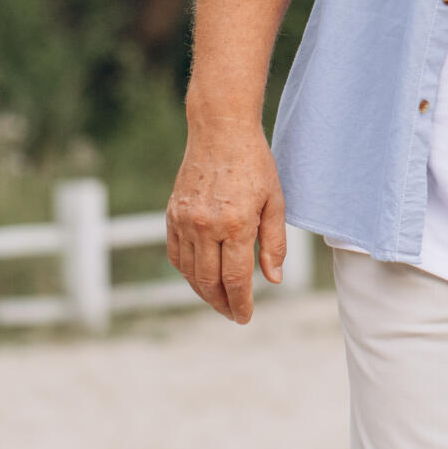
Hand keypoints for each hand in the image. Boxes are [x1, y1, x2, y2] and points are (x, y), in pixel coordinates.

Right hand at [165, 121, 287, 323]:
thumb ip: (274, 243)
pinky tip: (200, 276)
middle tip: (234, 315)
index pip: (235, 279)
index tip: (245, 317)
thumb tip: (273, 279)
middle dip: (222, 304)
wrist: (220, 131)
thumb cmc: (255, 164)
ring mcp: (184, 221)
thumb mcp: (276, 201)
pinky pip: (176, 254)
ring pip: (189, 272)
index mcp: (236, 225)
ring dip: (203, 292)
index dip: (241, 304)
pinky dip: (187, 271)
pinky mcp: (172, 214)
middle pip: (209, 282)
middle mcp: (206, 226)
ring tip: (219, 300)